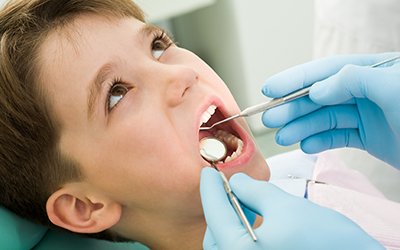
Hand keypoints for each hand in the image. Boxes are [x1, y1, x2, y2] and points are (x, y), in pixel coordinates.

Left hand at [200, 167, 383, 249]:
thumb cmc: (325, 240)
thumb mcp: (285, 206)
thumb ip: (254, 191)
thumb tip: (237, 182)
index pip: (214, 216)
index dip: (210, 190)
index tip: (208, 173)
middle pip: (216, 234)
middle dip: (221, 208)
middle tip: (230, 186)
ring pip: (228, 243)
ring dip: (232, 220)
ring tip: (247, 200)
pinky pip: (242, 249)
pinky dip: (244, 231)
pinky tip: (256, 217)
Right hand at [261, 52, 399, 168]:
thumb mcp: (393, 88)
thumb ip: (354, 79)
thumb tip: (317, 89)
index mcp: (372, 70)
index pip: (325, 70)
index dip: (295, 80)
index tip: (270, 89)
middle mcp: (365, 90)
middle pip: (320, 97)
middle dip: (292, 108)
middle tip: (270, 119)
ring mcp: (366, 114)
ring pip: (325, 119)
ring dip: (301, 128)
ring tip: (282, 138)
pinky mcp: (369, 137)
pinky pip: (338, 137)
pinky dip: (320, 142)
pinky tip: (306, 146)